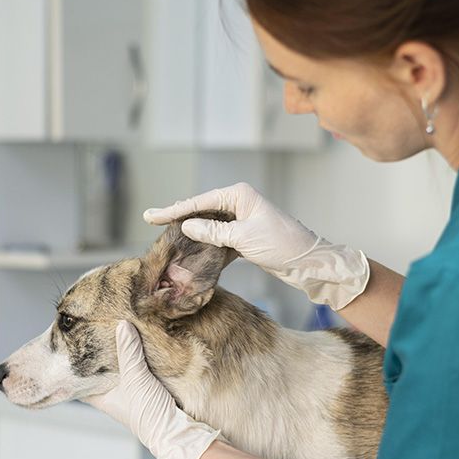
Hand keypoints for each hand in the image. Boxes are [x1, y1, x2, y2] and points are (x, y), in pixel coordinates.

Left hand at [83, 321, 219, 458]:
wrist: (177, 431)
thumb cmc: (148, 413)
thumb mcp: (135, 378)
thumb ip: (128, 352)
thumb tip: (122, 326)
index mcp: (101, 398)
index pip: (80, 381)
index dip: (73, 366)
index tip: (69, 347)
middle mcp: (113, 396)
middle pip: (101, 372)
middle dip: (99, 355)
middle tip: (94, 331)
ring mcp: (131, 393)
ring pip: (121, 370)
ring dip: (121, 356)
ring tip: (116, 332)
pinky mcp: (148, 390)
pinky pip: (139, 371)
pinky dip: (138, 359)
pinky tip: (140, 344)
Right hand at [144, 182, 369, 309]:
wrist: (308, 263)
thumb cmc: (281, 245)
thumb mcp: (244, 238)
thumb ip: (214, 232)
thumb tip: (188, 226)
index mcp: (238, 195)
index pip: (199, 201)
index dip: (174, 210)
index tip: (151, 215)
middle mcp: (238, 203)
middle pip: (201, 210)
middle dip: (178, 217)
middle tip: (151, 221)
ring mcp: (241, 220)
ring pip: (208, 225)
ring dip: (190, 233)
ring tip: (166, 237)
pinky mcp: (244, 237)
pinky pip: (218, 239)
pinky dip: (205, 246)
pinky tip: (190, 252)